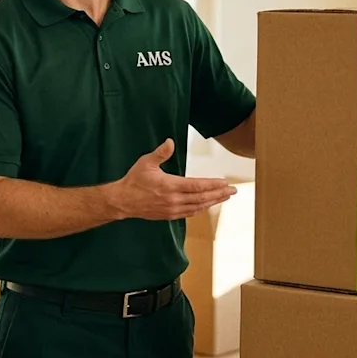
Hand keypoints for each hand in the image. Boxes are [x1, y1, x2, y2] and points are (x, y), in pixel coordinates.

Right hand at [110, 138, 237, 220]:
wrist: (123, 201)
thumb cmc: (134, 180)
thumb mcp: (146, 162)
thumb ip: (160, 153)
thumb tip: (170, 142)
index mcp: (170, 186)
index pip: (197, 185)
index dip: (213, 184)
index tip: (225, 182)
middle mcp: (174, 200)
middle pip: (202, 198)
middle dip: (219, 194)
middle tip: (233, 191)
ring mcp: (172, 209)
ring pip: (198, 207)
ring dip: (213, 202)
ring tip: (225, 197)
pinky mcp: (170, 215)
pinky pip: (190, 213)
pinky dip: (202, 209)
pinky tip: (208, 205)